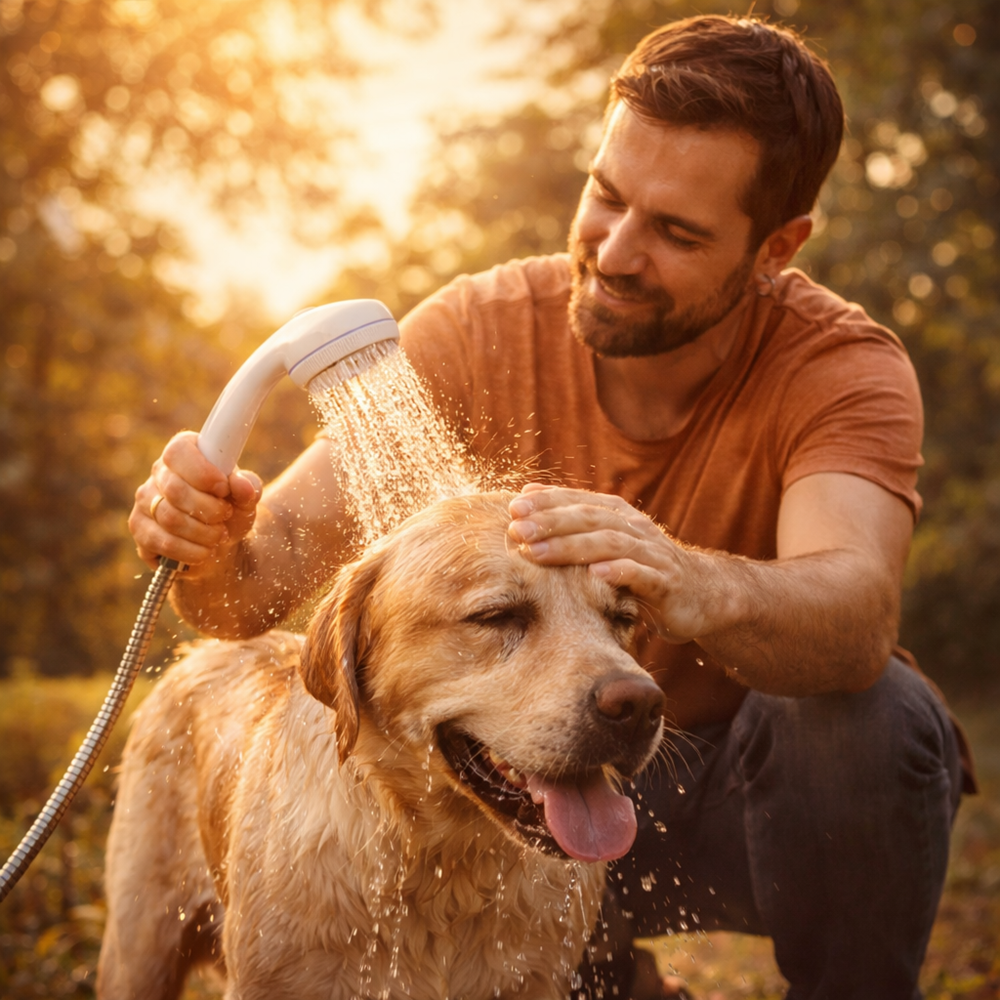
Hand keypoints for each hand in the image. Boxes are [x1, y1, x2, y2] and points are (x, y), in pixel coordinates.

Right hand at [129, 431, 262, 571]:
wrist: (221, 545)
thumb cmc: (231, 512)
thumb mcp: (246, 499)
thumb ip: (248, 487)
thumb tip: (241, 484)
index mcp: (184, 453)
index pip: (179, 452)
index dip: (203, 472)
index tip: (224, 488)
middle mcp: (158, 473)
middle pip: (175, 489)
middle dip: (209, 509)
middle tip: (225, 516)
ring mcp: (144, 501)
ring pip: (169, 518)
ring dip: (203, 533)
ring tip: (219, 535)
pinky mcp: (139, 529)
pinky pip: (161, 542)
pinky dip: (190, 551)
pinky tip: (204, 551)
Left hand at [507, 484, 723, 642]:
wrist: (704, 594)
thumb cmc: (645, 568)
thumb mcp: (610, 541)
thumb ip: (573, 520)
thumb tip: (526, 495)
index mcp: (619, 516)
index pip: (579, 501)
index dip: (547, 502)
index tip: (513, 507)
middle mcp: (635, 529)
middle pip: (590, 518)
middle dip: (551, 522)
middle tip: (516, 529)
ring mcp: (653, 554)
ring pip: (610, 544)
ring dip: (572, 546)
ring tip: (538, 553)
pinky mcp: (667, 584)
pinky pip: (642, 575)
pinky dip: (620, 572)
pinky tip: (596, 573)